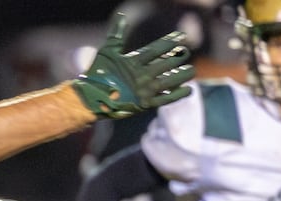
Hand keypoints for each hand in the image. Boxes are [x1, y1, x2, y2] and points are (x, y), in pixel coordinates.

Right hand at [71, 13, 193, 118]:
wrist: (89, 100)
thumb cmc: (96, 74)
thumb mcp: (106, 52)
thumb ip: (116, 34)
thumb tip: (121, 16)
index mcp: (134, 62)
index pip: (158, 48)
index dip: (171, 41)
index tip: (181, 37)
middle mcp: (142, 75)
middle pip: (167, 63)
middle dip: (179, 57)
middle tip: (187, 53)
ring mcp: (144, 91)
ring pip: (170, 80)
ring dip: (183, 75)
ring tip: (191, 71)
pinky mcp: (144, 105)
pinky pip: (166, 99)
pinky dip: (178, 94)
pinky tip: (188, 89)